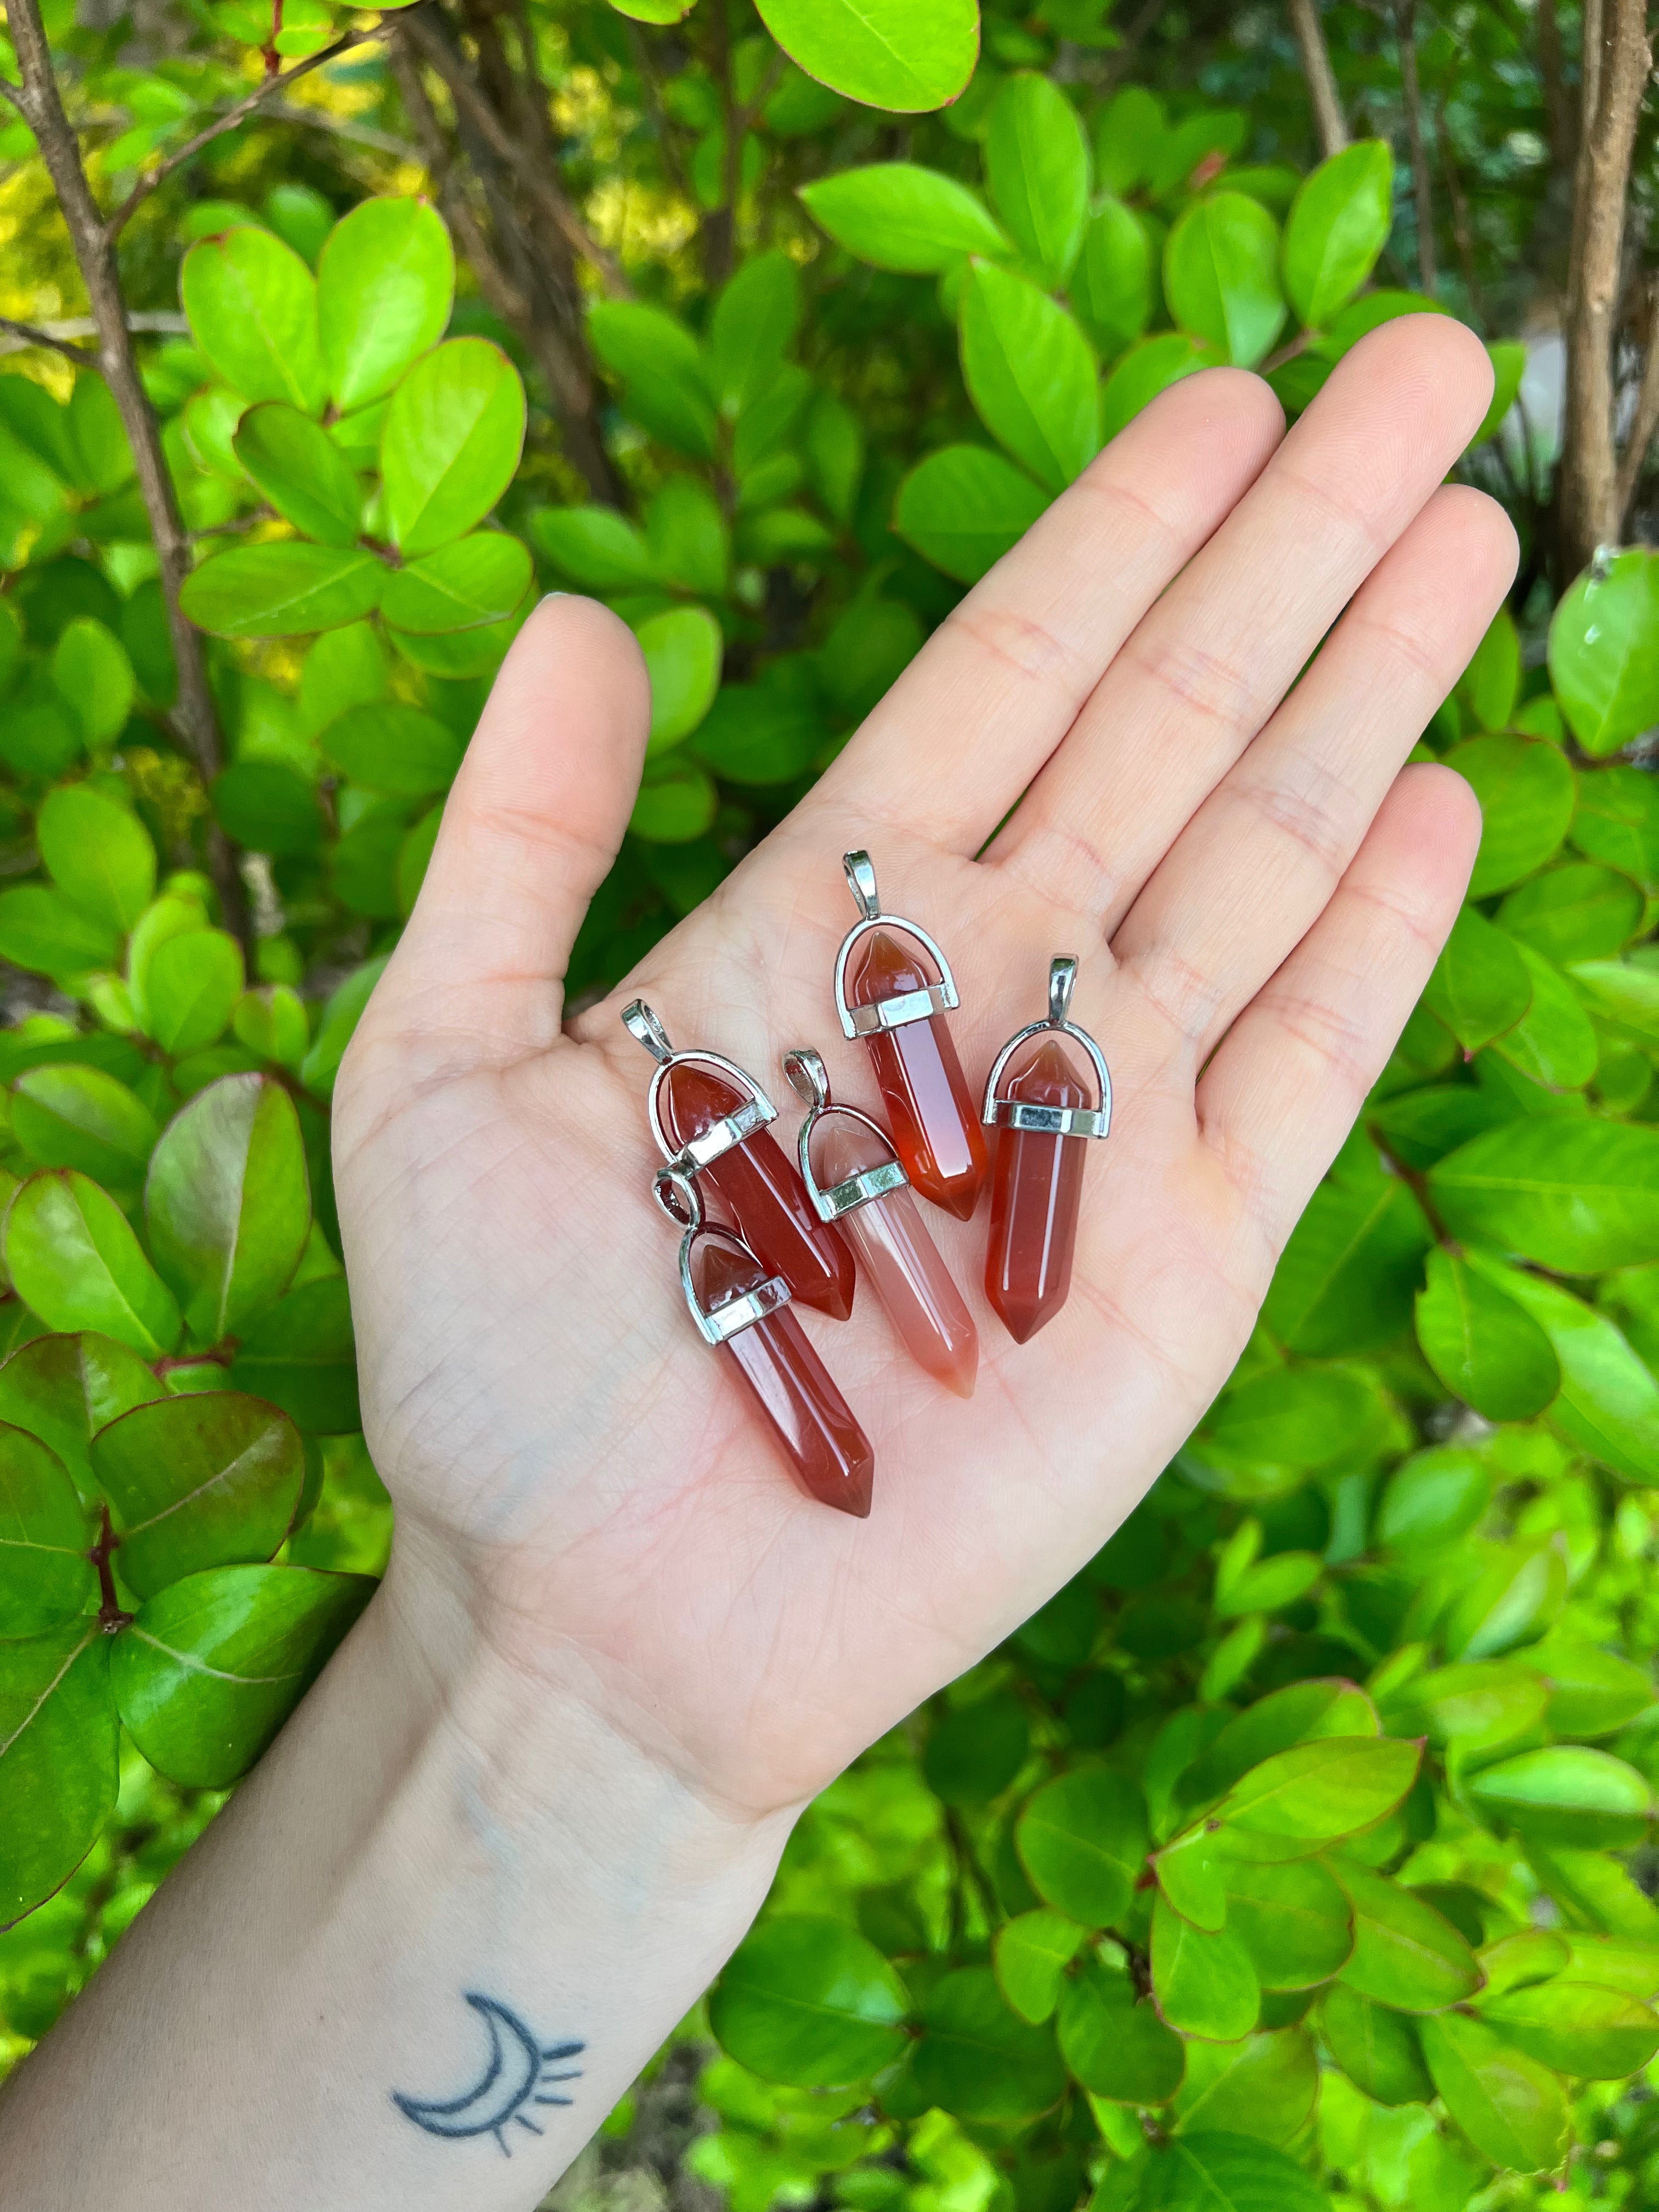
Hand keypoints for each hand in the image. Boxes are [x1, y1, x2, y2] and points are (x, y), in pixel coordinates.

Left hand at [333, 316, 1514, 1825]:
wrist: (600, 1625)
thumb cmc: (498, 1373)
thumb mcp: (439, 1072)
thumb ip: (516, 846)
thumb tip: (579, 615)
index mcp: (822, 931)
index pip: (999, 688)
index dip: (1111, 544)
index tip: (1214, 404)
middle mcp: (979, 999)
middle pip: (1165, 730)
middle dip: (1292, 554)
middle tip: (1414, 370)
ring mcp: (1092, 1127)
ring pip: (1259, 862)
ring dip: (1363, 696)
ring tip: (1460, 529)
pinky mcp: (1175, 1262)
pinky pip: (1296, 1068)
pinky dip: (1369, 940)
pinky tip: (1437, 795)